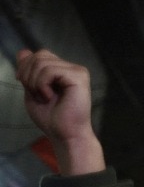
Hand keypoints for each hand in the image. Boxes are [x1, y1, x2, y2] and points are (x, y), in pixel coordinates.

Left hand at [15, 49, 103, 175]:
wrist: (64, 134)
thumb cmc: (51, 118)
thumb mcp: (32, 90)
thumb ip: (28, 72)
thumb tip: (23, 51)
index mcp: (63, 71)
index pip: (39, 55)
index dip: (25, 67)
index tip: (25, 85)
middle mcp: (73, 68)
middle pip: (40, 55)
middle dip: (27, 74)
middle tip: (35, 93)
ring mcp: (77, 71)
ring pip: (42, 62)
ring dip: (34, 82)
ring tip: (43, 97)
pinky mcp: (78, 77)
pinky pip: (50, 71)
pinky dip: (42, 85)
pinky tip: (49, 97)